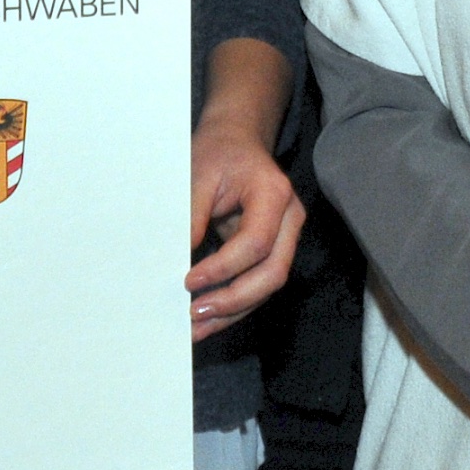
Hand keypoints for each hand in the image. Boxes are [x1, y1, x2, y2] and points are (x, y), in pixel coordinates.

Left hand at [186, 120, 302, 341]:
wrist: (237, 141)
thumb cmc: (218, 153)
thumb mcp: (198, 176)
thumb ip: (192, 216)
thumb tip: (180, 262)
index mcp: (274, 194)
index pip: (254, 243)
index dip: (222, 268)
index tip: (188, 281)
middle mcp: (289, 219)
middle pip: (272, 273)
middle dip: (233, 300)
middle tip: (195, 313)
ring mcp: (286, 237)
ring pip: (267, 286)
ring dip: (232, 311)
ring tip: (195, 327)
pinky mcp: (274, 250)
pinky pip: (258, 283)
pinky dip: (233, 303)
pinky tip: (207, 317)